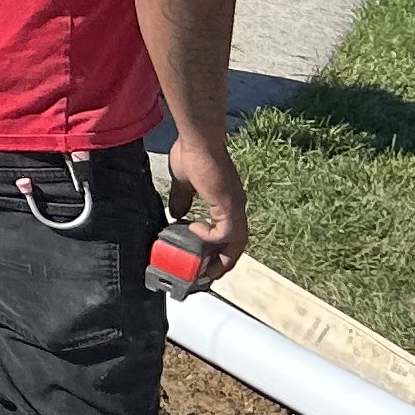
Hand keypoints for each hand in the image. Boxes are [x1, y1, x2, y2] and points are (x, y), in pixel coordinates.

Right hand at [164, 137, 250, 285]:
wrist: (198, 140)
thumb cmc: (191, 154)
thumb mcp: (183, 182)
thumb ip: (182, 199)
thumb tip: (176, 214)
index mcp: (227, 201)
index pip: (230, 233)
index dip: (220, 249)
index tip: (205, 260)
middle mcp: (236, 207)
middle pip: (237, 245)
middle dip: (223, 262)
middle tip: (207, 275)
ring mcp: (234, 206)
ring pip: (235, 243)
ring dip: (221, 258)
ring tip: (203, 267)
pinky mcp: (228, 206)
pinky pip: (225, 233)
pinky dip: (211, 238)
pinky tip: (193, 231)